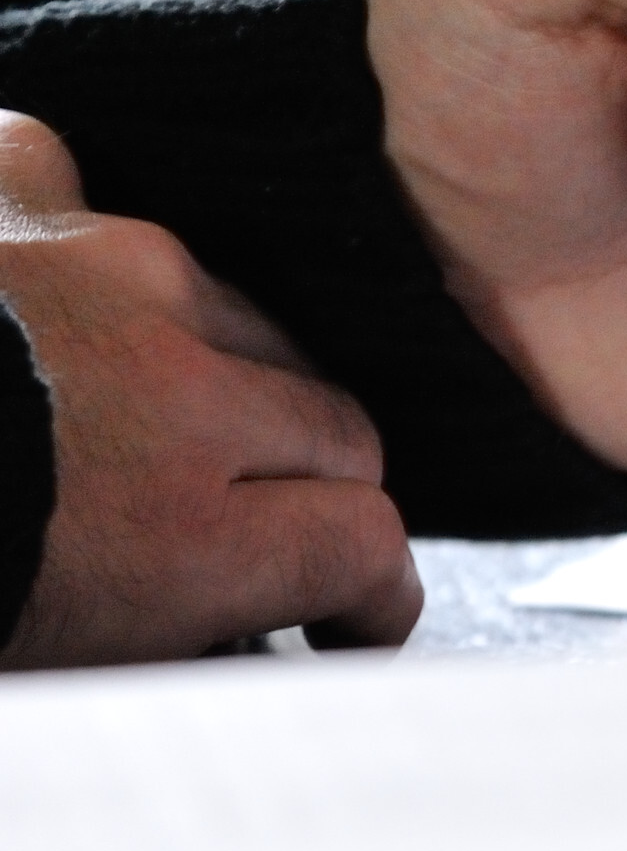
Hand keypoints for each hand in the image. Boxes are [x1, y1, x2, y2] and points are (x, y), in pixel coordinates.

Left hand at [0, 114, 417, 665]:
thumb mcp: (36, 666)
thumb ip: (141, 646)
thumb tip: (214, 648)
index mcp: (186, 531)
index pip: (366, 545)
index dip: (366, 589)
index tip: (348, 613)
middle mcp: (184, 391)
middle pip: (339, 425)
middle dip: (317, 482)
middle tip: (269, 523)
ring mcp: (111, 268)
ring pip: (243, 310)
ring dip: (216, 362)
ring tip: (135, 406)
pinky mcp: (15, 183)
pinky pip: (79, 185)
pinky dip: (65, 226)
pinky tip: (26, 274)